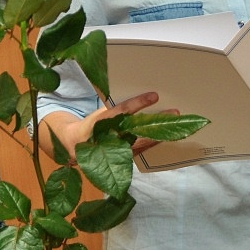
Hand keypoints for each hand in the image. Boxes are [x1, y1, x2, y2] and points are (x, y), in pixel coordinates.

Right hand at [39, 91, 164, 159]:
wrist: (72, 147)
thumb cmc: (87, 124)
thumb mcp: (95, 113)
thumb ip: (112, 109)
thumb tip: (129, 90)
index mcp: (95, 126)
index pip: (120, 112)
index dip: (137, 103)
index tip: (154, 95)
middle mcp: (105, 141)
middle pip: (136, 131)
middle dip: (156, 123)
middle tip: (174, 112)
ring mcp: (113, 153)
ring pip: (141, 143)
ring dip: (160, 133)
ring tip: (178, 124)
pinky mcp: (120, 159)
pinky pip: (140, 150)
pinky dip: (154, 142)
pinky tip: (166, 134)